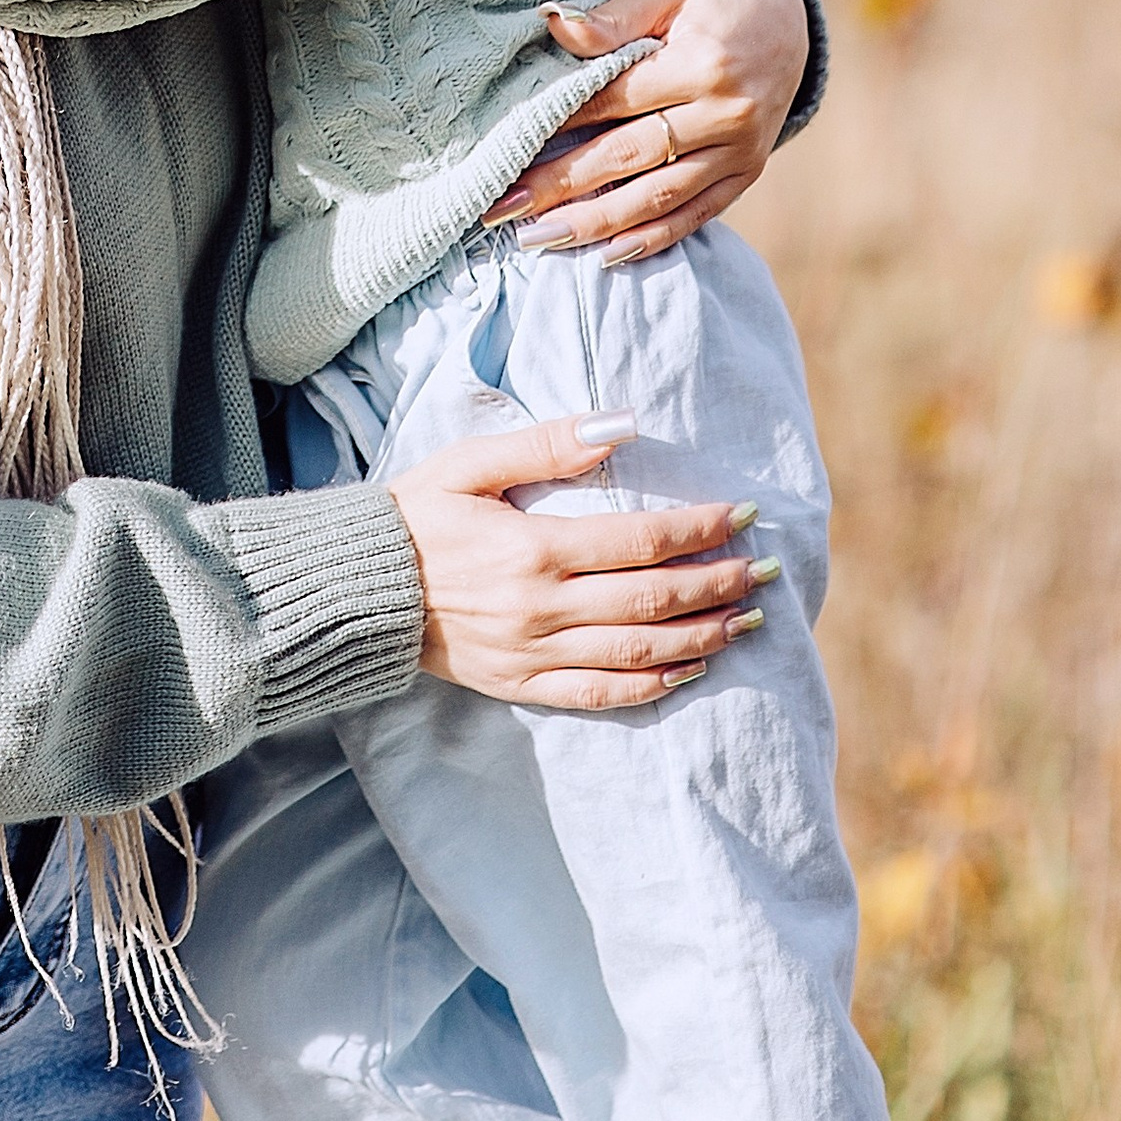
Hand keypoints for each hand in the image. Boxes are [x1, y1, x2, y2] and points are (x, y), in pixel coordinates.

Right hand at [388, 411, 772, 710]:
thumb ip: (546, 444)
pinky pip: (598, 695)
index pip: (643, 542)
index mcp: (533, 549)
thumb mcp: (470, 462)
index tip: (745, 515)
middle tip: (767, 570)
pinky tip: (688, 671)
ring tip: (747, 621)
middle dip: (719, 584)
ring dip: (701, 637)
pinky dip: (650, 687)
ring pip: (636, 654)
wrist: (353, 588)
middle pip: (653, 601)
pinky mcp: (519, 685)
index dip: (702, 529)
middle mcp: (540, 607)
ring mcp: (531, 653)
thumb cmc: (413, 514)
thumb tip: (622, 425)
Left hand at [486, 0, 808, 262]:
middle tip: (503, 208)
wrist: (791, 22)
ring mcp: (740, 151)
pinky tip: (606, 254)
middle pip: (630, 156)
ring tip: (539, 239)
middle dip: (561, 185)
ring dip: (596, 223)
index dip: (561, 125)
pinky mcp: (746, 174)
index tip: (510, 148)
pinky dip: (652, 238)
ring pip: (659, 196)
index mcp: (703, 64)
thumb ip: (614, 17)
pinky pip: (696, 214)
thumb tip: (553, 23)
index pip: (616, 101)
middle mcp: (726, 113)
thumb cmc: (715, 1)